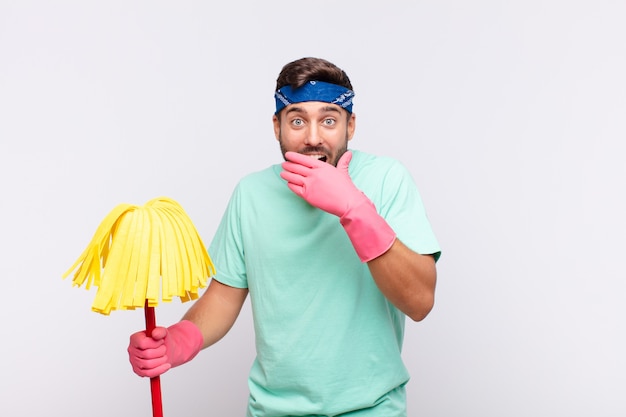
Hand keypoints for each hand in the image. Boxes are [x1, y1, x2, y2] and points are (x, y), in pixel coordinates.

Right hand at [128, 320, 202, 377]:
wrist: (166, 350)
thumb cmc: (162, 340)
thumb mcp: (163, 332)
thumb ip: (160, 331)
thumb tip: (155, 334)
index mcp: (135, 339)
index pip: (142, 343)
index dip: (155, 343)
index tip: (161, 341)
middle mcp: (132, 350)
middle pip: (147, 354)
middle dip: (160, 351)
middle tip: (164, 349)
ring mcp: (134, 362)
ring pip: (148, 365)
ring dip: (161, 360)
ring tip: (165, 356)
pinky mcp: (139, 371)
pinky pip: (149, 373)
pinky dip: (160, 370)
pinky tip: (166, 365)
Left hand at [281, 150, 395, 261]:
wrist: (347, 202)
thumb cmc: (346, 188)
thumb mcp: (343, 171)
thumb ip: (343, 162)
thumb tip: (349, 153)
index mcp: (322, 167)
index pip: (304, 159)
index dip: (294, 157)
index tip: (288, 155)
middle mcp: (314, 174)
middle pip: (296, 168)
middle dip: (288, 165)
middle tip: (284, 164)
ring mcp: (310, 184)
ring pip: (293, 177)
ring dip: (286, 174)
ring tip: (282, 173)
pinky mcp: (308, 195)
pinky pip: (295, 188)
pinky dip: (290, 185)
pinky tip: (288, 183)